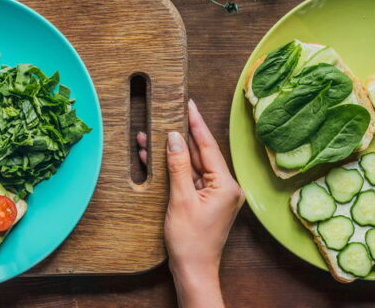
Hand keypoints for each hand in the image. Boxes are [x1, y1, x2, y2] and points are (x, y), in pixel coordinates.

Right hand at [138, 99, 243, 307]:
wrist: (193, 270)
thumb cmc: (190, 241)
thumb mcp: (181, 199)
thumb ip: (178, 166)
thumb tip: (175, 138)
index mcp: (226, 185)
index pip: (209, 147)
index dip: (196, 124)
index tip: (189, 104)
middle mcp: (225, 187)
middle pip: (200, 153)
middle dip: (180, 136)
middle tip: (165, 113)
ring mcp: (215, 194)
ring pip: (191, 165)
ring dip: (171, 152)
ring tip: (148, 136)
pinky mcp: (205, 201)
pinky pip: (188, 177)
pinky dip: (172, 168)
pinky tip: (153, 157)